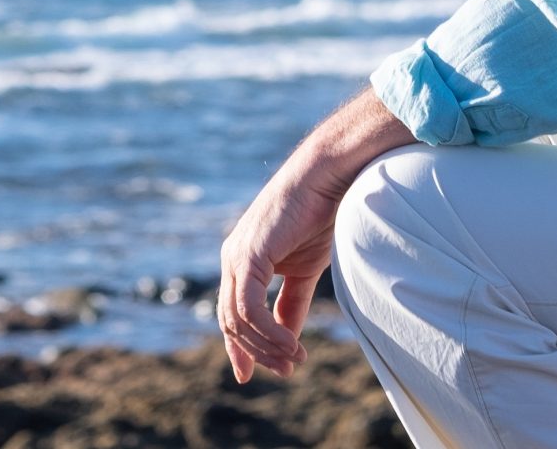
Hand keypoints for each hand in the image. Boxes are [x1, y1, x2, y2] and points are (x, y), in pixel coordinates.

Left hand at [217, 160, 342, 381]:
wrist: (325, 181)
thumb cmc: (317, 217)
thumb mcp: (302, 272)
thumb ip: (291, 305)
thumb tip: (287, 341)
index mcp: (241, 263)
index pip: (230, 315)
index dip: (238, 348)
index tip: (250, 376)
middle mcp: (231, 260)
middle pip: (231, 323)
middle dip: (258, 353)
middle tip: (287, 370)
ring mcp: (236, 257)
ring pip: (238, 320)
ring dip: (267, 347)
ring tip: (295, 359)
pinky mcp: (248, 256)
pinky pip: (250, 307)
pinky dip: (269, 331)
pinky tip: (292, 344)